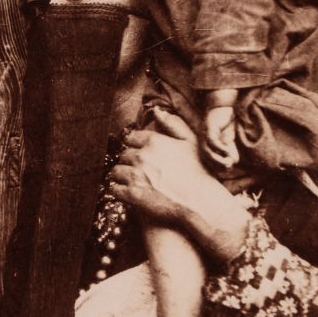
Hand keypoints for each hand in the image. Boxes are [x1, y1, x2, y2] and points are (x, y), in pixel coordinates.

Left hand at [107, 108, 248, 261]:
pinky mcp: (132, 194)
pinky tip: (126, 193)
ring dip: (121, 176)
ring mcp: (136, 176)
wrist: (202, 204)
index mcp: (155, 142)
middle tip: (136, 169)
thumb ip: (173, 125)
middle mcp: (142, 156)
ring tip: (129, 182)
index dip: (134, 146)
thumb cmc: (200, 174)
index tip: (138, 152)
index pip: (131, 138)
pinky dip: (118, 191)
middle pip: (123, 155)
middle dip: (128, 161)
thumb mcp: (191, 143)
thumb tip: (157, 111)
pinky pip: (115, 189)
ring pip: (116, 171)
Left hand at [203, 105, 238, 168]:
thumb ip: (230, 150)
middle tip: (228, 168)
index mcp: (206, 145)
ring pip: (207, 152)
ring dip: (217, 159)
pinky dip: (219, 148)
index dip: (217, 167)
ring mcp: (204, 135)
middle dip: (217, 165)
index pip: (208, 161)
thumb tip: (234, 162)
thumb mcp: (229, 139)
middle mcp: (203, 142)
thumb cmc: (225, 123)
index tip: (228, 169)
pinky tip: (227, 150)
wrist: (224, 106)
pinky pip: (212, 141)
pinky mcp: (209, 129)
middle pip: (206, 158)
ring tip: (228, 162)